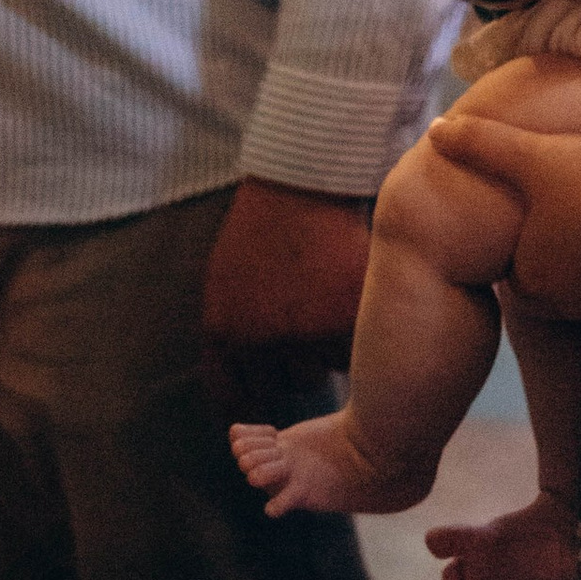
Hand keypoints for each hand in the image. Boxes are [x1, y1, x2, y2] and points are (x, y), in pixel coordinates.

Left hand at [200, 178, 371, 419]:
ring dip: (330, 351)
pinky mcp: (345, 317)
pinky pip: (354, 350)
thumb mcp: (224, 284)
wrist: (304, 179)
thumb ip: (233, 338)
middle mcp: (259, 340)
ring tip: (331, 307)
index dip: (256, 396)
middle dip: (300, 365)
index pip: (234, 396)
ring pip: (324, 371)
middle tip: (312, 327)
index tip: (272, 392)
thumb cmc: (264, 228)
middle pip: (287, 385)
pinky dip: (356, 333)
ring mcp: (303, 331)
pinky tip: (350, 301)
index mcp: (224, 333)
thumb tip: (241, 400)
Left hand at [424, 115, 580, 317]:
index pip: (507, 260)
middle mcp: (563, 306)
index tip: (531, 198)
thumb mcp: (534, 155)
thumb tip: (435, 127)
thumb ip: (483, 144)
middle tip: (564, 197)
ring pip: (580, 276)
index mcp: (528, 282)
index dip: (517, 227)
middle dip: (549, 241)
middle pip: (543, 270)